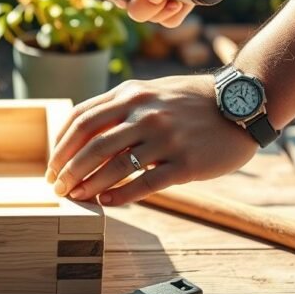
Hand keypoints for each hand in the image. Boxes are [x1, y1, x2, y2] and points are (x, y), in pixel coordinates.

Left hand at [45, 76, 257, 205]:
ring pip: (115, 166)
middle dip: (68, 169)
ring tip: (75, 197)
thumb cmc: (190, 102)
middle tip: (57, 187)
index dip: (61, 145)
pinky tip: (106, 202)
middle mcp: (145, 113)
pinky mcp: (185, 162)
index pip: (82, 119)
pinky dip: (120, 195)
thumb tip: (79, 132)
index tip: (52, 165)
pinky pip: (145, 182)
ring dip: (89, 185)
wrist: (242, 104)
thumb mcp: (150, 91)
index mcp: (131, 94)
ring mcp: (166, 137)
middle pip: (92, 145)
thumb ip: (118, 107)